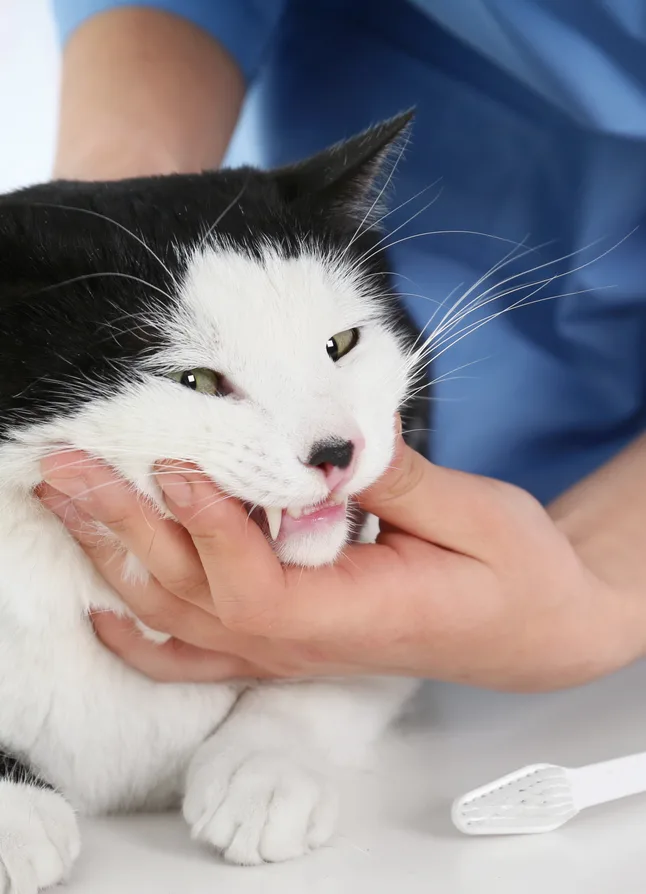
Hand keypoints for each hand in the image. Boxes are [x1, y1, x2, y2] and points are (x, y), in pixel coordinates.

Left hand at [38, 436, 645, 690]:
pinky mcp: (286, 641)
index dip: (210, 528)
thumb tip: (326, 435)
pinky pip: (196, 654)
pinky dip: (140, 634)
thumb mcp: (475, 514)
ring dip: (116, 558)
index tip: (178, 462)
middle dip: (125, 528)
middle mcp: (307, 642)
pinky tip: (102, 604)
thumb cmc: (515, 573)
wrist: (532, 627)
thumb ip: (396, 478)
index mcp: (357, 614)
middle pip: (193, 598)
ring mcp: (289, 650)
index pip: (258, 588)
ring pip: (180, 620)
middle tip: (69, 467)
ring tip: (66, 501)